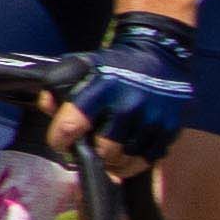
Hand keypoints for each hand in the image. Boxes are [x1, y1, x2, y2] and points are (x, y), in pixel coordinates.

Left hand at [63, 9, 198, 173]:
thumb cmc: (115, 66)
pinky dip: (134, 163)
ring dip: (113, 162)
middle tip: (88, 151)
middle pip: (104, 150)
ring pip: (127, 158)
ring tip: (106, 156)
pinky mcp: (171, 128)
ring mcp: (153, 118)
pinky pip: (149, 159)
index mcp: (102, 88)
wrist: (160, 56)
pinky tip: (126, 156)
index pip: (71, 125)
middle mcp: (129, 105)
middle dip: (93, 154)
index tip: (59, 143)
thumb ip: (59, 84)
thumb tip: (48, 108)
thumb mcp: (83, 65)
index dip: (60, 140)